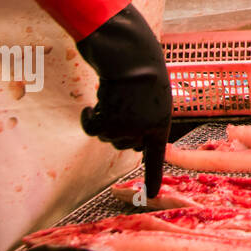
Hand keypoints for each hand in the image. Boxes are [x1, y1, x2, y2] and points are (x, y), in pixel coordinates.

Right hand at [76, 5, 170, 195]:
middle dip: (118, 128)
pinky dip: (88, 120)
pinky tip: (90, 107)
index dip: (153, 176)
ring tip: (114, 97)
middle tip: (122, 105)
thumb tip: (134, 142)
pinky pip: (92, 131)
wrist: (131, 55)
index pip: (157, 155)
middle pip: (123, 144)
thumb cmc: (142, 70)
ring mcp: (128, 128)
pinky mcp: (108, 123)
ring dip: (105, 120)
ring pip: (107, 137)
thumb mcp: (152, 97)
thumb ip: (146, 119)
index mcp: (161, 122)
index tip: (153, 195)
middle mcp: (146, 130)